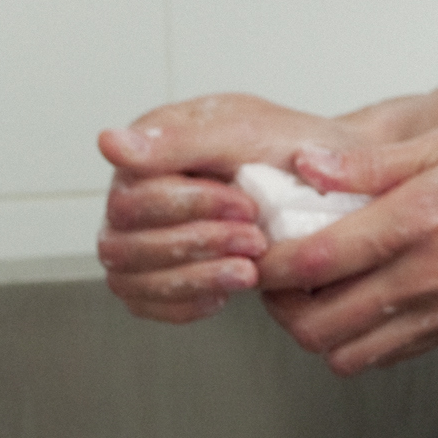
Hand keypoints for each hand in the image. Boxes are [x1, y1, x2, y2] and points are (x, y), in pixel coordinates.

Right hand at [92, 93, 349, 321]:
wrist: (329, 180)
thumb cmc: (289, 148)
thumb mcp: (245, 133)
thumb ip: (178, 141)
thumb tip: (108, 142)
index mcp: (147, 148)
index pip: (133, 196)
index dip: (190, 208)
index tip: (247, 207)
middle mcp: (134, 191)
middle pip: (121, 243)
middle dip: (194, 246)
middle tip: (255, 240)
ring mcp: (140, 235)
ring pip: (128, 279)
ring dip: (191, 279)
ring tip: (247, 272)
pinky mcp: (156, 272)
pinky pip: (145, 303)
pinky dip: (183, 304)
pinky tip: (225, 292)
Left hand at [247, 122, 437, 373]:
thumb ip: (369, 165)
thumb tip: (306, 167)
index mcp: (416, 223)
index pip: (312, 264)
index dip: (267, 264)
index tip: (256, 246)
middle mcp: (425, 277)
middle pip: (316, 327)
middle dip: (280, 305)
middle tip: (276, 272)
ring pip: (347, 354)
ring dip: (316, 329)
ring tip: (314, 289)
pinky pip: (386, 354)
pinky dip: (357, 338)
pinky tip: (357, 297)